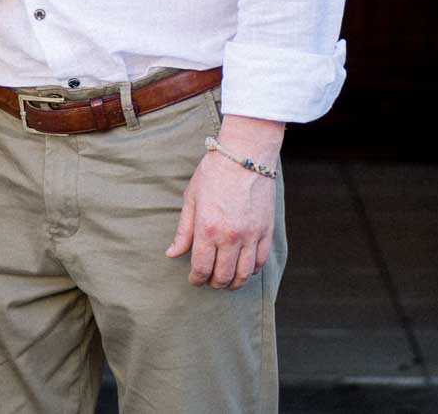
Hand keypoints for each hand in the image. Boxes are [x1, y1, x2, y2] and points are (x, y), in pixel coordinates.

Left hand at [166, 132, 278, 288]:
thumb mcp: (192, 197)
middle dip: (213, 283)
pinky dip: (252, 271)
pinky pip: (261, 262)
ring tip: (226, 280)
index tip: (194, 280)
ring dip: (233, 283)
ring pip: (243, 274)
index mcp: (207, 228)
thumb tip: (172, 253)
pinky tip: (244, 267)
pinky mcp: (265, 231)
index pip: (201, 268)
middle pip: (222, 276)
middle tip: (209, 281)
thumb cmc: (214, 172)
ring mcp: (250, 235)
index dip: (196, 279)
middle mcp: (229, 236)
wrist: (245, 155)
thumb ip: (183, 230)